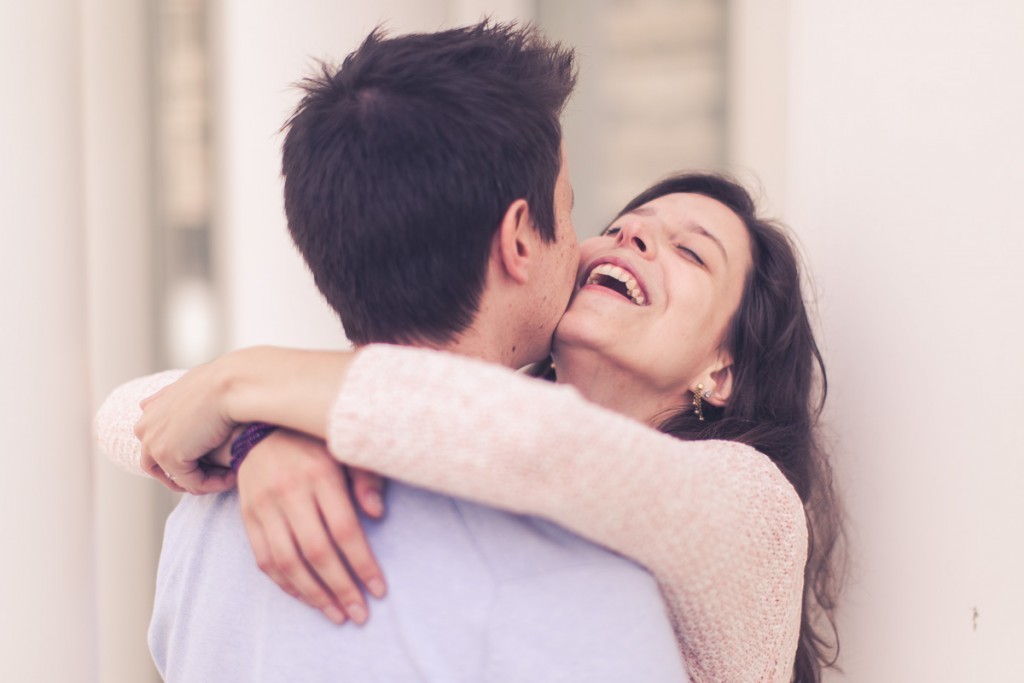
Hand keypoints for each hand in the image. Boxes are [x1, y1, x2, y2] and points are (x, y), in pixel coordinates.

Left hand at [135, 359, 238, 493]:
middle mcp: (145, 428)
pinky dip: (213, 484)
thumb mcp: (189, 387)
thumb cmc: (220, 383)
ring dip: (200, 481)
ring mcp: (154, 444)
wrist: (229, 384)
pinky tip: (232, 475)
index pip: (156, 446)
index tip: (208, 461)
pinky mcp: (170, 456)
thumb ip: (169, 399)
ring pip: (174, 477)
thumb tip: (148, 405)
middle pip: (157, 466)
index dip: (182, 456)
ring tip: (226, 477)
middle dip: (184, 475)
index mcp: (149, 412)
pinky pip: (193, 482)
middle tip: (214, 476)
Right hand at [237, 429, 386, 625]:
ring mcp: (264, 506)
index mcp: (320, 473)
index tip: (379, 589)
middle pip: (317, 551)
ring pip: (288, 562)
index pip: (344, 529)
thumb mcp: (346, 448)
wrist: (260, 427)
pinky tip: (308, 598)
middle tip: (360, 614)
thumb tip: (379, 514)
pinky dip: (287, 585)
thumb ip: (365, 477)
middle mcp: (289, 491)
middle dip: (341, 588)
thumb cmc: (315, 441)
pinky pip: (265, 560)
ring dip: (314, 594)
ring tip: (337, 614)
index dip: (362, 564)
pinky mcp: (247, 517)